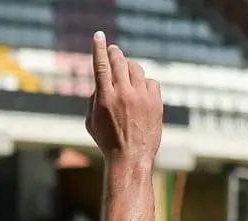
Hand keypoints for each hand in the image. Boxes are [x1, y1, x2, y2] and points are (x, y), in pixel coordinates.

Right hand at [86, 32, 162, 162]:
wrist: (131, 157)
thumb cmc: (107, 141)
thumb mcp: (91, 121)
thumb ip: (94, 99)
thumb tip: (101, 82)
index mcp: (105, 98)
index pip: (101, 65)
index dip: (99, 48)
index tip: (98, 37)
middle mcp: (124, 94)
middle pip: (120, 61)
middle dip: (115, 52)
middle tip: (113, 49)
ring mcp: (142, 97)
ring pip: (136, 69)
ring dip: (128, 67)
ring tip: (125, 74)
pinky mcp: (156, 102)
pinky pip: (150, 82)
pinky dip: (144, 84)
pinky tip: (140, 93)